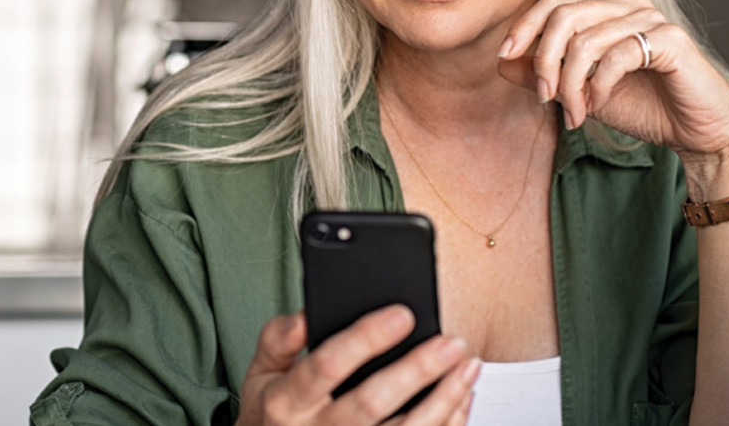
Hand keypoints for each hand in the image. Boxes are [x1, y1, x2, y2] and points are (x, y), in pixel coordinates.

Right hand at [237, 307, 479, 425]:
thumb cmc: (273, 416)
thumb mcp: (260, 374)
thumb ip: (278, 340)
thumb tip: (307, 314)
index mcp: (288, 402)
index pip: (327, 366)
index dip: (366, 340)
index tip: (401, 315)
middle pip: (372, 402)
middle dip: (416, 370)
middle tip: (451, 343)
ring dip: (443, 400)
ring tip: (468, 367)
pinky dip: (446, 423)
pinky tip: (461, 398)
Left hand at [495, 0, 728, 164]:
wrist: (696, 133)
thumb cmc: (645, 109)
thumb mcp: (583, 93)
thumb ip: (545, 76)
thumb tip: (503, 61)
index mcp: (608, 13)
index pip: (554, 4)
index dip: (524, 27)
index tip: (505, 56)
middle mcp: (629, 7)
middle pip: (564, 16)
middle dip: (545, 60)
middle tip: (545, 99)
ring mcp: (652, 20)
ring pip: (587, 39)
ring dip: (572, 84)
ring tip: (577, 113)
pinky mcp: (671, 41)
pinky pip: (618, 55)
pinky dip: (599, 85)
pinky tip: (599, 106)